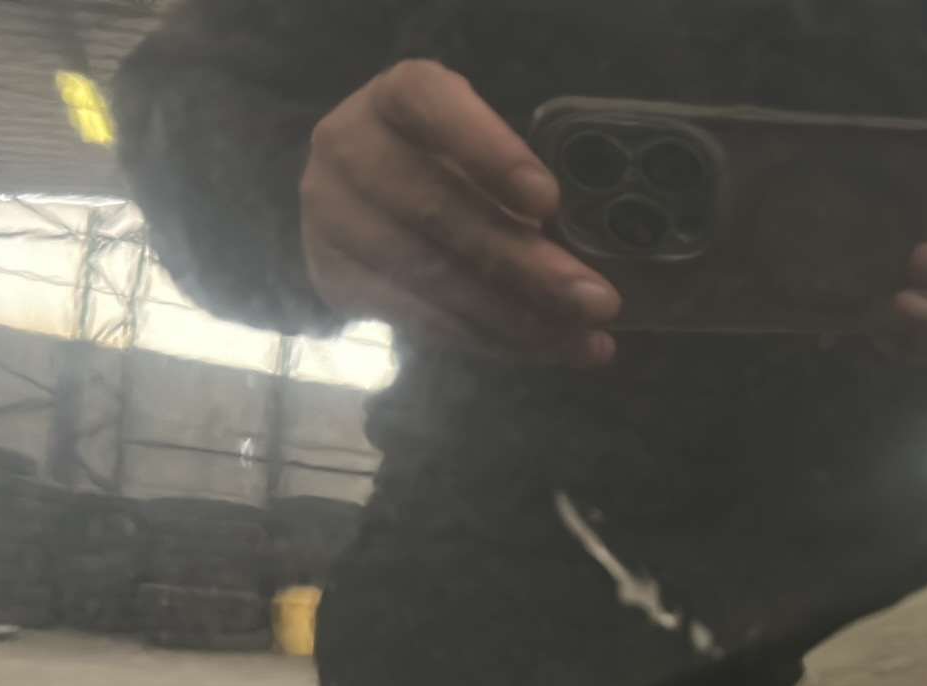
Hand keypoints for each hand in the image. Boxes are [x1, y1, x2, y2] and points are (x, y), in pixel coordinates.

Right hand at [299, 60, 619, 365]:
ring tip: (584, 340)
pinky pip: (416, 319)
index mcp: (397, 95)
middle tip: (597, 300)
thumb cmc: (458, 165)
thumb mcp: (492, 152)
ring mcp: (329, 215)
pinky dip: (485, 340)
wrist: (371, 199)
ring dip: (514, 318)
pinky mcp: (332, 277)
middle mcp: (348, 146)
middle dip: (524, 264)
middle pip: (434, 208)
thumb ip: (527, 188)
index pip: (431, 105)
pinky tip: (540, 349)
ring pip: (426, 275)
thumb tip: (590, 264)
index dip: (489, 151)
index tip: (550, 200)